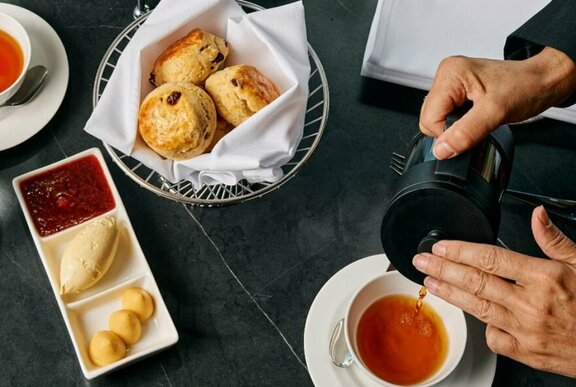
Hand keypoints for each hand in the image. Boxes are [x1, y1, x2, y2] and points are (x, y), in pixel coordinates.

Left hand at [412, 206, 575, 377]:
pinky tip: (472, 314)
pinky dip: (482, 325)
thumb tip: (537, 215)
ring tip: (430, 282)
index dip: (460, 251)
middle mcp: (532, 305)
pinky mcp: (525, 353)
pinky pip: (493, 338)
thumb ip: (554, 240)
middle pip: (476, 282)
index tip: (441, 247)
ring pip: (477, 308)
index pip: (491, 259)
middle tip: (421, 261)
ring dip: (449, 293)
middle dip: (443, 269)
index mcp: (546, 278)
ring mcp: (526, 331)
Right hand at [419, 47, 575, 158]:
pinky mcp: (456, 92)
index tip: (472, 127)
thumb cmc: (526, 86)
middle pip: (429, 119)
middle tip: (477, 120)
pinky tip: (475, 115)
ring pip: (436, 120)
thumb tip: (441, 150)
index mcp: (450, 74)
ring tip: (478, 116)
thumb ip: (466, 132)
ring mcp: (450, 83)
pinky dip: (459, 123)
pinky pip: (445, 117)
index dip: (448, 132)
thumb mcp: (496, 112)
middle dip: (451, 129)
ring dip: (456, 126)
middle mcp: (446, 75)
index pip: (429, 118)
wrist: (543, 81)